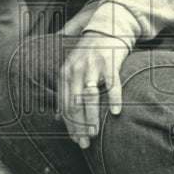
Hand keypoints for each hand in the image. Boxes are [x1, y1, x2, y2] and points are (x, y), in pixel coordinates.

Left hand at [59, 31, 128, 148]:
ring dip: (91, 117)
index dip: (69, 125)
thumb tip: (57, 118)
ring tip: (95, 133)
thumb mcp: (73, 71)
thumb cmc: (90, 56)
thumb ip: (66, 93)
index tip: (76, 141)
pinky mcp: (109, 62)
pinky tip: (115, 112)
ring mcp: (92, 66)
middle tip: (85, 143)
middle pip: (74, 103)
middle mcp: (76, 70)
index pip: (64, 105)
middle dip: (78, 126)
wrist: (106, 30)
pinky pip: (111, 83)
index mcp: (65, 74)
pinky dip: (113, 98)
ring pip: (89, 96)